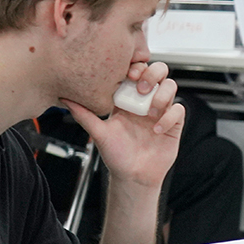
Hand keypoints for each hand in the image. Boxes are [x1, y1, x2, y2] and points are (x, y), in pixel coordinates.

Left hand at [64, 60, 182, 190]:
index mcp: (127, 99)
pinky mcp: (173, 123)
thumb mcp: (98, 133)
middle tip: (142, 88)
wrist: (133, 176)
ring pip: (170, 86)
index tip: (129, 75)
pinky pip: (178, 109)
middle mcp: (145, 101)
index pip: (136, 72)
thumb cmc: (116, 155)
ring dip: (161, 95)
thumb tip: (65, 98)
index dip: (136, 68)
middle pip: (158, 72)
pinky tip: (157, 129)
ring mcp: (161, 111)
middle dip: (152, 74)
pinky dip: (169, 117)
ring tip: (149, 112)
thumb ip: (84, 115)